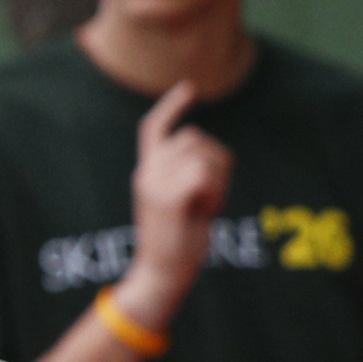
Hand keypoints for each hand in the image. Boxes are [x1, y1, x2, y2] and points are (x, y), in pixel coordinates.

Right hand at [120, 81, 231, 320]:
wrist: (160, 274)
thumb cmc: (176, 242)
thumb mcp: (179, 202)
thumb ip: (185, 175)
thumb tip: (205, 154)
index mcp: (146, 173)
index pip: (155, 129)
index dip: (172, 105)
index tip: (189, 87)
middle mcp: (145, 174)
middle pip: (194, 138)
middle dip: (214, 161)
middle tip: (209, 197)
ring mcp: (154, 185)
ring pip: (203, 154)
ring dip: (217, 178)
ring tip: (206, 206)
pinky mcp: (167, 199)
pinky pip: (203, 173)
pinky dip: (215, 189)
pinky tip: (208, 209)